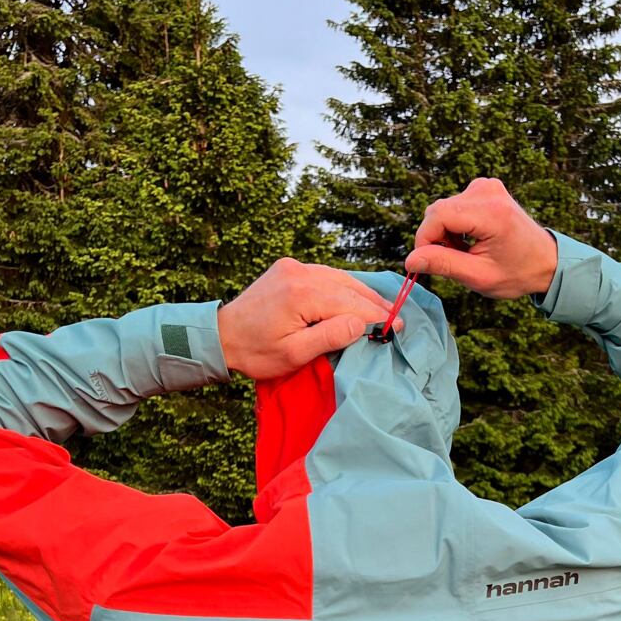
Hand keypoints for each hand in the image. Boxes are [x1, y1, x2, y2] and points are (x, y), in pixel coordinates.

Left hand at [218, 259, 393, 379]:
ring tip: (384, 309)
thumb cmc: (256, 352)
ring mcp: (293, 266)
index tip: (397, 328)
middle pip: (348, 286)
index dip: (376, 316)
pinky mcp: (289, 267)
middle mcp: (299, 272)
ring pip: (340, 278)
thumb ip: (330, 337)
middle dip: (374, 303)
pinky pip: (326, 275)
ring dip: (362, 294)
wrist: (221, 336)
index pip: (350, 303)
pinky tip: (358, 297)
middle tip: (398, 319)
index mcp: (301, 292)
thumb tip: (361, 322)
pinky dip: (344, 287)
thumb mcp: (294, 354)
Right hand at [406, 178, 557, 300]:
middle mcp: (488, 191)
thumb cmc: (517, 273)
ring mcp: (487, 185)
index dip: (425, 239)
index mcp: (491, 212)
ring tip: (467, 251)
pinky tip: (471, 239)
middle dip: (437, 238)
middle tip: (456, 260)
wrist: (545, 261)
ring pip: (444, 208)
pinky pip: (454, 205)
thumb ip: (443, 264)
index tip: (427, 262)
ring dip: (446, 232)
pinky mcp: (485, 187)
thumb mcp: (479, 276)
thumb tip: (410, 260)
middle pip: (438, 210)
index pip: (438, 215)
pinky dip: (455, 224)